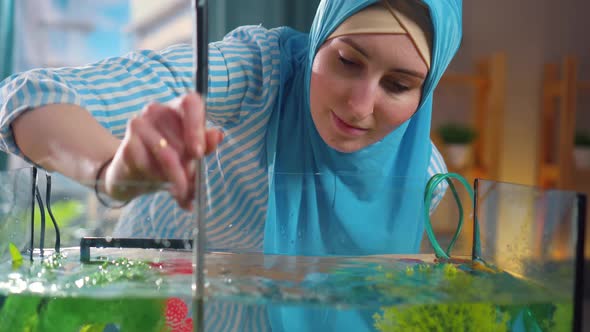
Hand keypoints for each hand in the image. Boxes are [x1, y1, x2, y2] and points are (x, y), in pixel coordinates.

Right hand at [104, 93, 222, 209]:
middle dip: (188, 164)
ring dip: (175, 175)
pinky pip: (147, 164)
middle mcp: (157, 110)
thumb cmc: (168, 160)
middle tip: (190, 180)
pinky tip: (159, 183)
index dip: (197, 126)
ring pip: (164, 152)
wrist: (135, 176)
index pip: (191, 102)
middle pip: (180, 136)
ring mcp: (139, 124)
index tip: (198, 153)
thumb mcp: (191, 155)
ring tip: (181, 190)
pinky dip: (157, 178)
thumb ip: (206, 146)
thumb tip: (218, 135)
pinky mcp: (127, 144)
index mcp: (178, 108)